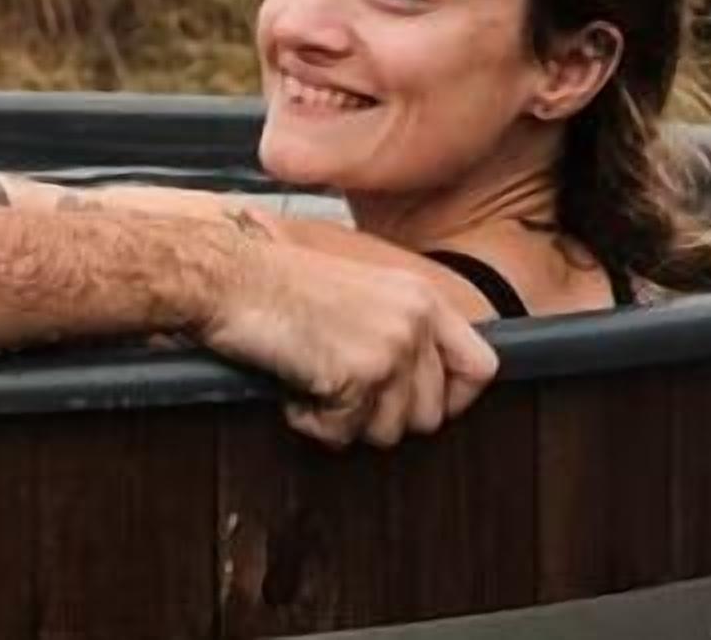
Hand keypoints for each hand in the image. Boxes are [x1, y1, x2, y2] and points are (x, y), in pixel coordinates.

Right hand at [194, 236, 497, 449]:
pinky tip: (293, 391)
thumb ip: (401, 327)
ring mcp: (388, 349)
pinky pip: (344, 434)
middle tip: (342, 395)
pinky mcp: (355, 376)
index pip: (482, 367)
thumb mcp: (362, 290)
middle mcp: (414, 322)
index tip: (415, 404)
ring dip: (346, 422)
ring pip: (389, 432)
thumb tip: (421, 387)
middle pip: (431, 414)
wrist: (229, 275)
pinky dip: (313, 424)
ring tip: (313, 386)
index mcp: (421, 296)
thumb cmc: (277, 281)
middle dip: (383, 418)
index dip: (453, 400)